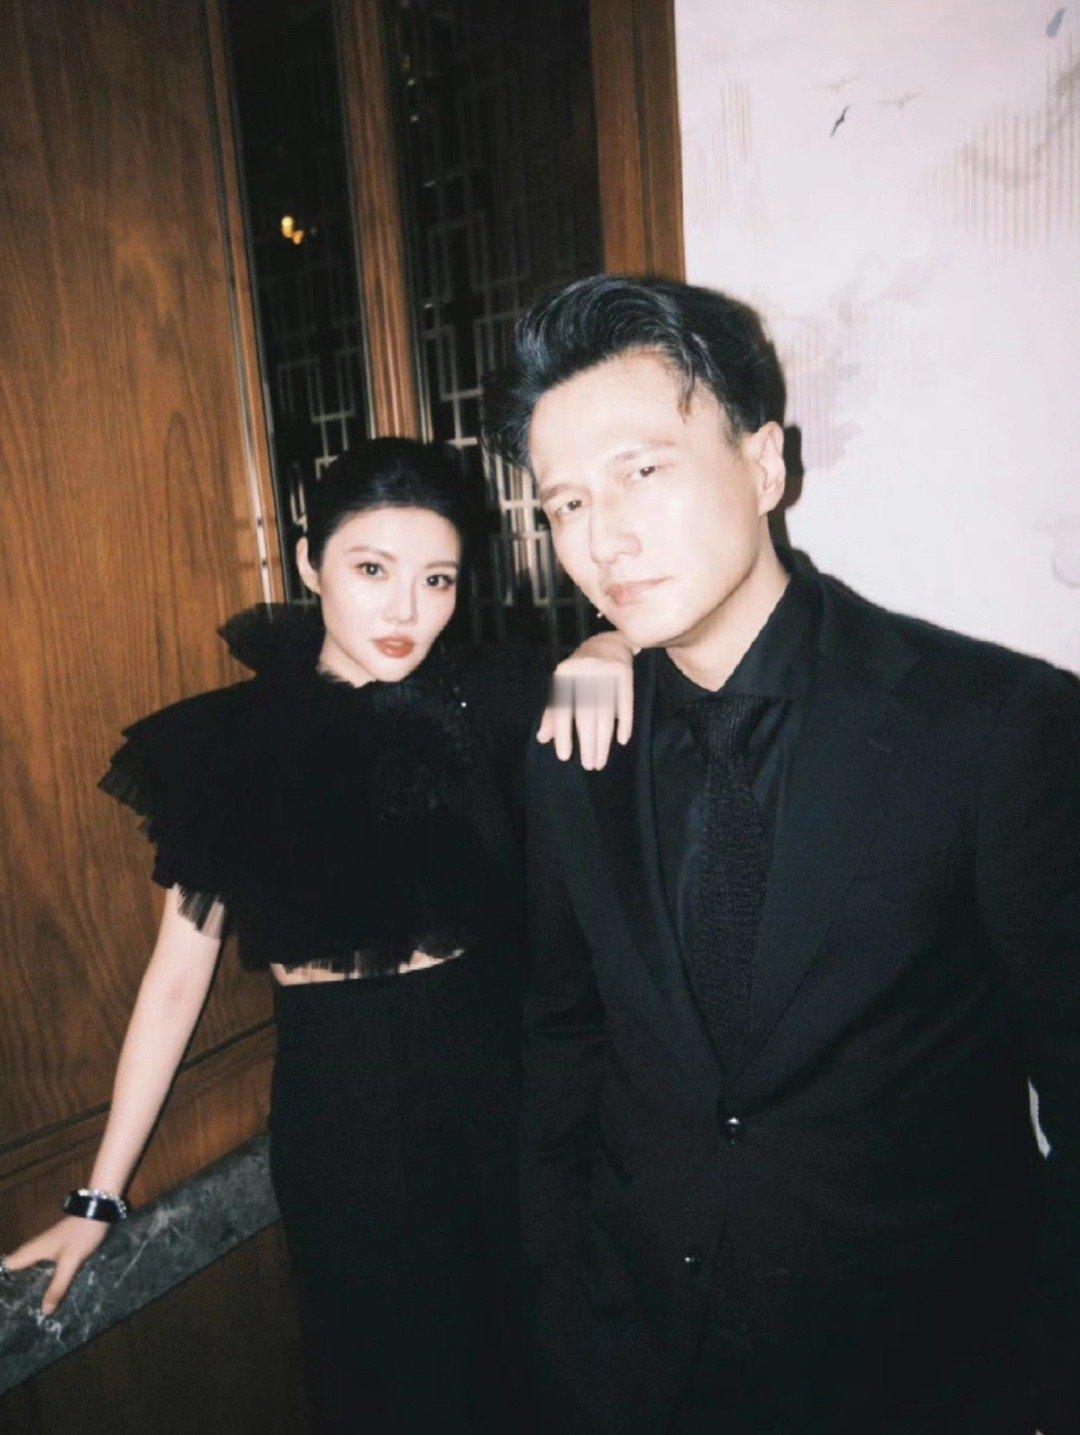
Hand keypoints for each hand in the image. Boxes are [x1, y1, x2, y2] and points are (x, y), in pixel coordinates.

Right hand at [3, 1215, 110, 1314]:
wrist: (98, 1211)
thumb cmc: (81, 1235)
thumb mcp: (70, 1262)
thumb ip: (58, 1286)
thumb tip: (44, 1312)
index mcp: (32, 1250)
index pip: (7, 1266)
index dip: (4, 1283)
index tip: (4, 1302)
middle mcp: (35, 1248)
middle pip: (17, 1269)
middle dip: (15, 1287)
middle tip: (14, 1310)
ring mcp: (46, 1247)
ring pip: (31, 1268)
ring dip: (29, 1283)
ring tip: (27, 1307)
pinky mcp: (58, 1249)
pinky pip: (44, 1266)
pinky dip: (42, 1278)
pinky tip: (47, 1291)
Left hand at [536, 630, 636, 768]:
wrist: (609, 643)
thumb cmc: (580, 672)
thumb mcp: (563, 687)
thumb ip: (552, 713)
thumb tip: (543, 739)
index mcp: (564, 675)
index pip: (562, 709)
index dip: (563, 734)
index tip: (565, 757)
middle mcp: (584, 672)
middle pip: (586, 715)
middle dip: (588, 743)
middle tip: (590, 766)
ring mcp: (606, 672)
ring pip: (606, 713)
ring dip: (604, 740)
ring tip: (601, 761)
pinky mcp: (625, 673)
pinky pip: (625, 704)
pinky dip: (625, 723)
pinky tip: (622, 741)